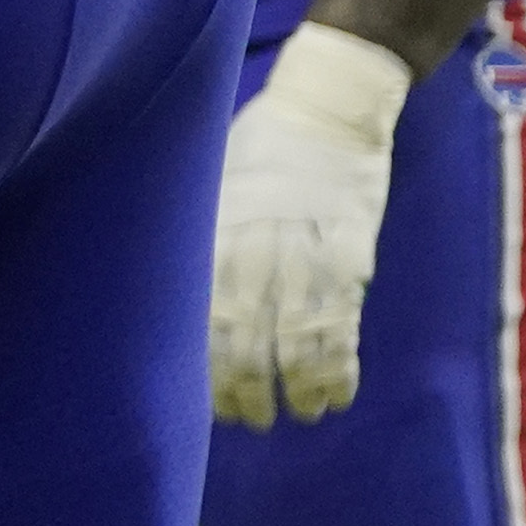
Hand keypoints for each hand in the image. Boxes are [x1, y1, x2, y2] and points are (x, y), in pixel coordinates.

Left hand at [210, 21, 409, 426]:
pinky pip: (343, 324)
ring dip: (295, 386)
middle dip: (245, 386)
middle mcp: (259, 247)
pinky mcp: (351, 257)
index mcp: (220, 229)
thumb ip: (203, 233)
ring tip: (293, 416)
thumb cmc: (261, 142)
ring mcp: (308, 254)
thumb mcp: (213, 180)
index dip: (206, 362)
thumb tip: (174, 286)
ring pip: (297, 339)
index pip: (205, 312)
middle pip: (246, 334)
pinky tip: (334, 396)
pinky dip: (338, 367)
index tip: (207, 396)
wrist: (328, 107)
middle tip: (249, 419)